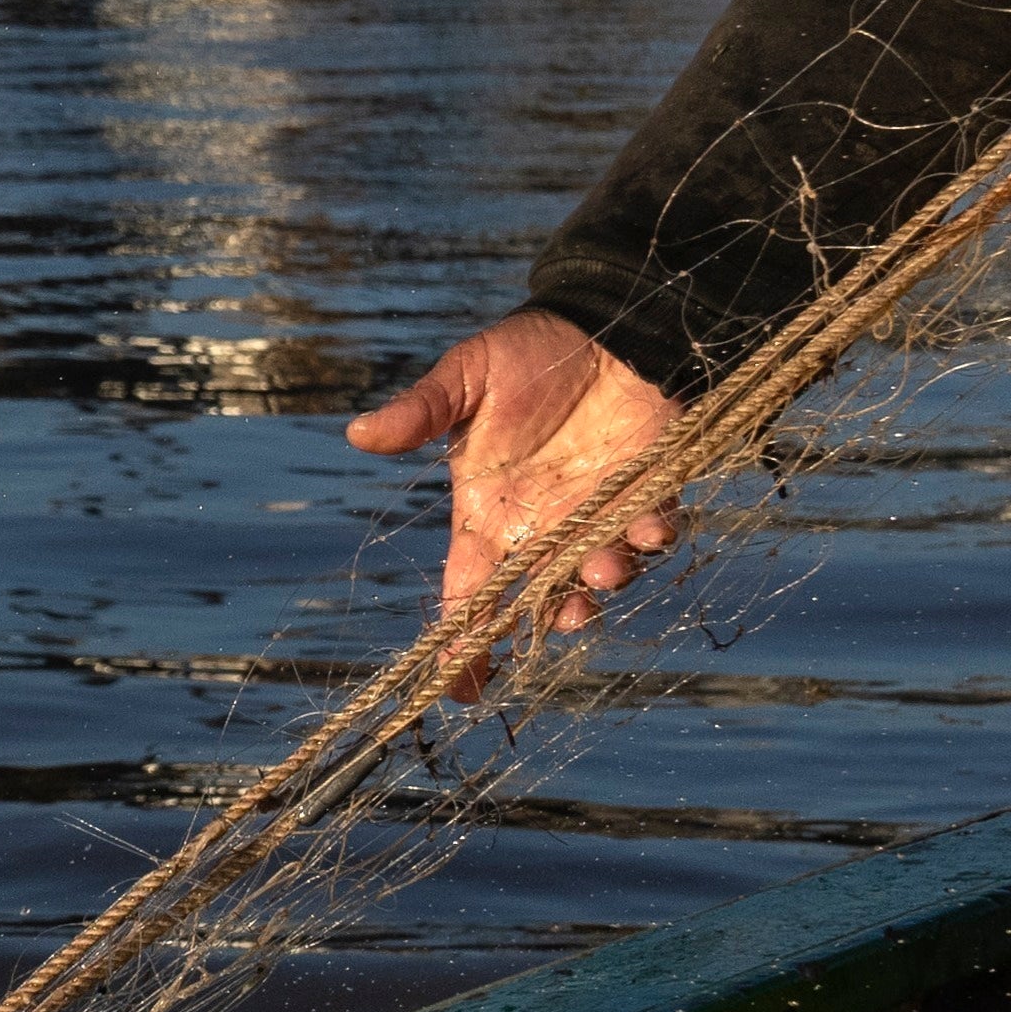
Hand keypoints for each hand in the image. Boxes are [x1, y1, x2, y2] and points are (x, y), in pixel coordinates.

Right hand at [345, 309, 683, 635]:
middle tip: (563, 613)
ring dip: (603, 580)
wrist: (600, 322)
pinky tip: (650, 526)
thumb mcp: (467, 377)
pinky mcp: (648, 491)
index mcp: (490, 514)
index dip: (464, 643)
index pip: (470, 592)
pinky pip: (652, 531)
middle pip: (541, 597)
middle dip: (553, 615)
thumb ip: (422, 411)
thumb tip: (357, 433)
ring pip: (599, 574)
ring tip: (604, 567)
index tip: (460, 689)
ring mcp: (596, 515)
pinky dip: (653, 536)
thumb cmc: (526, 352)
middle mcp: (542, 528)